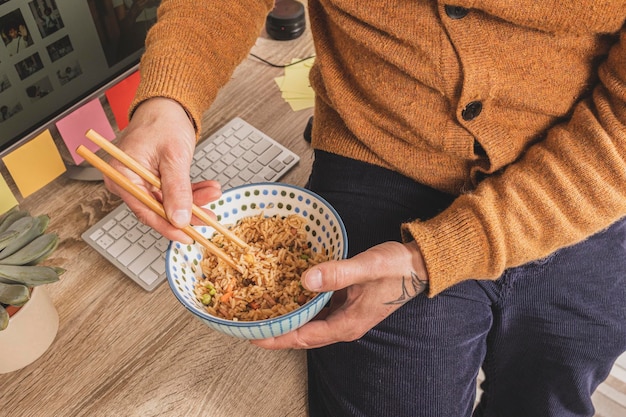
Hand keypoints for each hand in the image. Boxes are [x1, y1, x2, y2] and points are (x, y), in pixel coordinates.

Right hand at [104, 97, 221, 242]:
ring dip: (193, 200)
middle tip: (208, 216)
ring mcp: (140, 180)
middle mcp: (127, 181)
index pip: (145, 211)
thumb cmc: (163, 121)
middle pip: (158, 209)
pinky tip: (207, 189)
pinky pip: (172, 192)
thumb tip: (179, 218)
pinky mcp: (153, 179)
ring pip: (169, 202)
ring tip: (213, 192)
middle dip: (186, 211)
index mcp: (122, 175)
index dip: (167, 226)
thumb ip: (177, 190)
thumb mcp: (174, 157)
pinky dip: (190, 192)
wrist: (167, 104)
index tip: (187, 236)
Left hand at [251, 240, 428, 349]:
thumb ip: (338, 274)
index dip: (277, 338)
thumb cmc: (397, 267)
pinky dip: (300, 305)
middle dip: (276, 332)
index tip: (254, 336)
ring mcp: (345, 315)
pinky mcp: (346, 303)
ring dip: (287, 319)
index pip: (304, 338)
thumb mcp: (368, 267)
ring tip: (262, 312)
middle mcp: (344, 324)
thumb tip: (306, 280)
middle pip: (302, 335)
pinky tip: (287, 294)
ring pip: (309, 323)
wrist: (419, 264)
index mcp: (348, 324)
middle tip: (249, 324)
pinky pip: (317, 309)